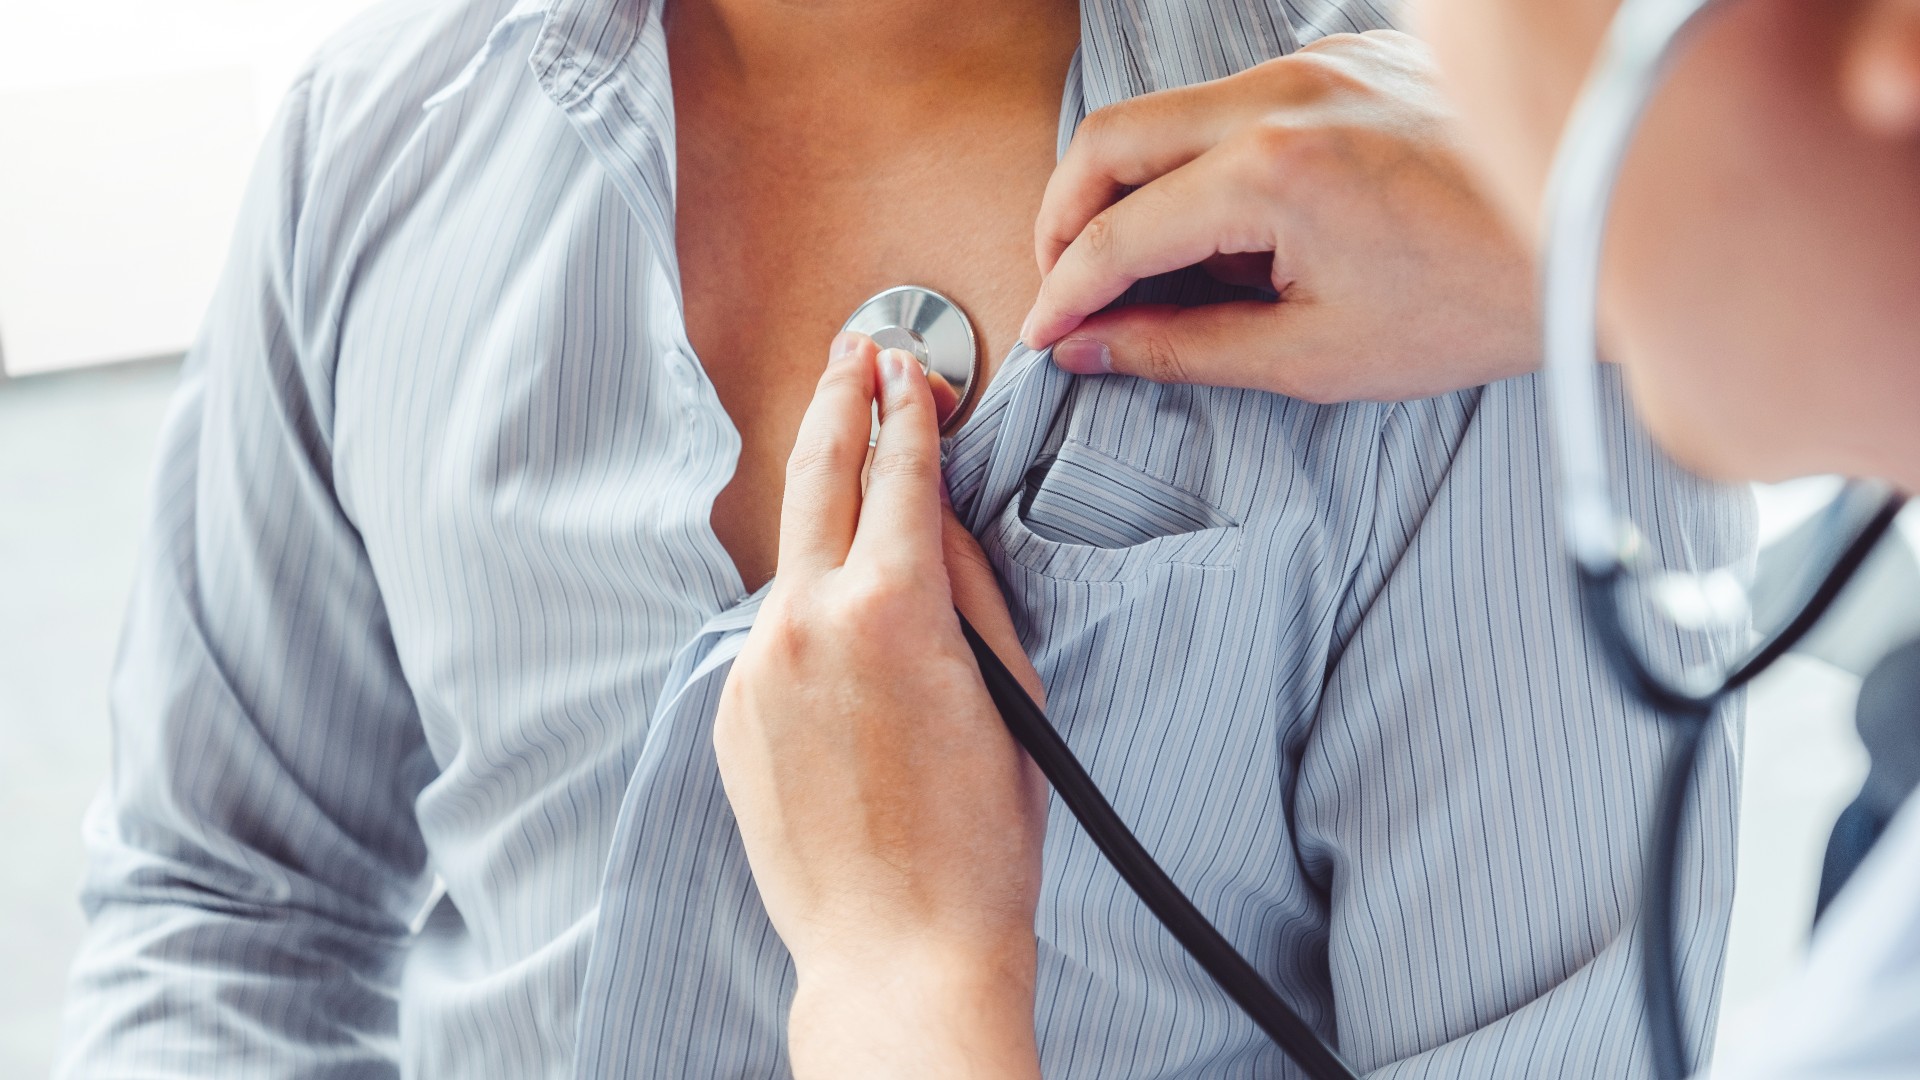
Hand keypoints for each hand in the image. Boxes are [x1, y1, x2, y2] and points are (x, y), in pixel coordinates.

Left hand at [714, 332, 1047, 1079]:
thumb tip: (931, 518)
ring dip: (824, 513)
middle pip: (816, 474)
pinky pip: (773, 635)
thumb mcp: (1008, 693)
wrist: (898, 951)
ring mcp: (755, 667)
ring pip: (792, 561)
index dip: (908, 407)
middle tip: (855, 352)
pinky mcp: (729, 713)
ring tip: (851, 468)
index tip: (908, 365)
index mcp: (892, 608)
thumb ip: (966, 587)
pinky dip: (808, 612)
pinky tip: (845, 633)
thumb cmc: (980, 840)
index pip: (900, 471)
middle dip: (839, 401)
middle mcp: (806, 621)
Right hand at [1020, 30, 1538, 403]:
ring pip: (1164, 110)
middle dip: (1063, 219)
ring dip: (1128, 186)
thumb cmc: (1481, 299)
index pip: (1115, 232)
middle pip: (1109, 140)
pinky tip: (1224, 224)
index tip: (1046, 332)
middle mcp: (1283, 95)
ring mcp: (1317, 63)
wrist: (1600, 231)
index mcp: (1272, 171)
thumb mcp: (1317, 355)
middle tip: (1066, 286)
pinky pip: (1231, 100)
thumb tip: (1094, 346)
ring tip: (1141, 267)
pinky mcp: (1346, 57)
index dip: (1063, 292)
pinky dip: (1198, 158)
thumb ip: (1184, 347)